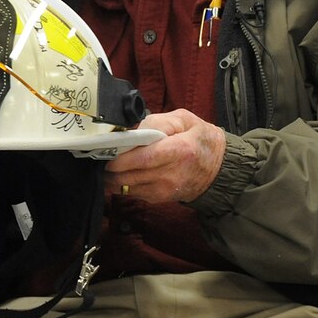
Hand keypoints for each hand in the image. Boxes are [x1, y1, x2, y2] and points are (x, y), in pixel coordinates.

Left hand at [104, 108, 224, 202]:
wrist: (219, 168)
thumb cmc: (200, 139)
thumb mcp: (184, 119)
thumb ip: (157, 122)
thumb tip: (132, 129)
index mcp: (180, 150)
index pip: (144, 158)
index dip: (121, 157)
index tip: (106, 151)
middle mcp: (172, 174)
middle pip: (131, 174)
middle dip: (110, 167)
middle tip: (98, 157)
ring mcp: (166, 189)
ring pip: (127, 186)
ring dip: (111, 177)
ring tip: (104, 164)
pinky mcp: (161, 198)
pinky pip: (133, 193)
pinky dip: (121, 184)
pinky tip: (116, 174)